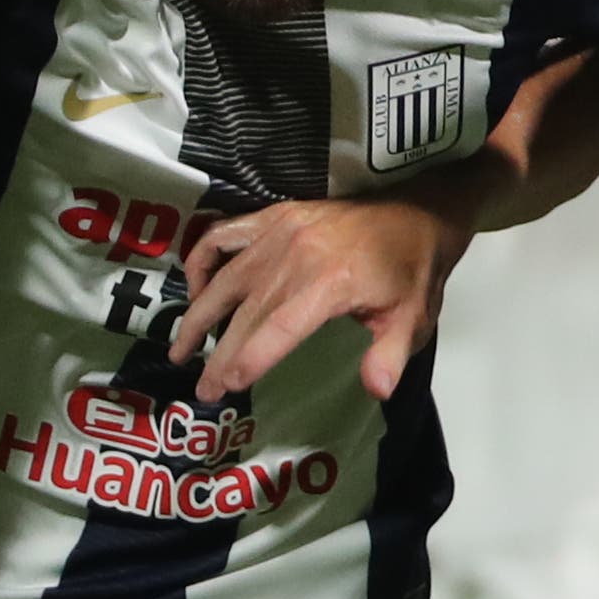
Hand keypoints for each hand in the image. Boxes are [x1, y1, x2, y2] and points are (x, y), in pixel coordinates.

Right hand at [171, 197, 458, 401]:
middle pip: (246, 313)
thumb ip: (390, 355)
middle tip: (203, 389)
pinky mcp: (272, 216)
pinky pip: (222, 235)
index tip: (225, 385)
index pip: (279, 329)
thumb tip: (377, 390)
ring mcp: (279, 232)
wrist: (418, 208)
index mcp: (330, 283)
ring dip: (199, 315)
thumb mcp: (412, 318)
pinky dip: (201, 260)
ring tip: (181, 348)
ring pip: (225, 279)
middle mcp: (296, 256)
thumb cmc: (412, 270)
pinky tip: (196, 288)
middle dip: (219, 354)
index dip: (249, 358)